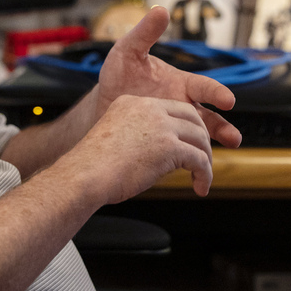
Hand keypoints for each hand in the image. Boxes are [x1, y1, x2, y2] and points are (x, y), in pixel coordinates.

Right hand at [63, 93, 219, 199]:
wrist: (85, 175)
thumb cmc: (94, 167)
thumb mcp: (115, 137)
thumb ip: (137, 136)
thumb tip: (159, 155)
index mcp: (133, 103)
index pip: (172, 107)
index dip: (186, 126)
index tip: (189, 144)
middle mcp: (149, 108)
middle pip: (192, 117)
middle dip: (201, 140)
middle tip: (201, 160)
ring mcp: (161, 126)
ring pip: (200, 138)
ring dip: (205, 159)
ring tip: (202, 178)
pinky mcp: (170, 147)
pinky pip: (199, 160)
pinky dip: (205, 175)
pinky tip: (200, 187)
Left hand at [94, 6, 241, 150]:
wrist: (103, 105)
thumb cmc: (118, 76)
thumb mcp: (127, 52)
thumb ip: (144, 33)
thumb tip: (160, 9)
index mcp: (180, 83)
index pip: (203, 87)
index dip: (216, 92)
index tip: (227, 99)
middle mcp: (183, 104)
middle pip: (209, 116)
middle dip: (222, 126)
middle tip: (233, 137)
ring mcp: (177, 124)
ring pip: (201, 136)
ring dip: (213, 145)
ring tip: (222, 157)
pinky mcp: (168, 142)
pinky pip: (183, 151)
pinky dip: (190, 158)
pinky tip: (192, 168)